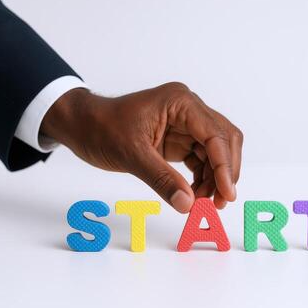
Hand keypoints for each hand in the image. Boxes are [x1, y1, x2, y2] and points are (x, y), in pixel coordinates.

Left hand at [41, 82, 242, 212]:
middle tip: (219, 203)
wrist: (81, 125)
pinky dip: (201, 178)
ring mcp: (184, 125)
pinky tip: (194, 196)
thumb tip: (188, 205)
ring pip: (214, 152)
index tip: (226, 194)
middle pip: (223, 141)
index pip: (215, 134)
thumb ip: (161, 179)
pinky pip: (200, 159)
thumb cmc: (100, 128)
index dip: (224, 166)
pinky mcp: (178, 140)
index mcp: (180, 102)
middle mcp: (188, 110)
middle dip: (224, 172)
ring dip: (213, 179)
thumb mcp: (131, 154)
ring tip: (203, 204)